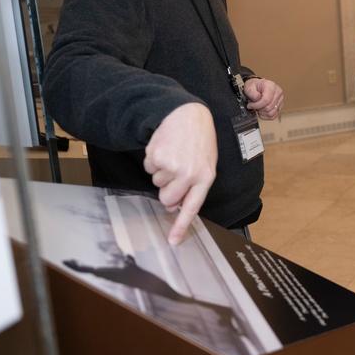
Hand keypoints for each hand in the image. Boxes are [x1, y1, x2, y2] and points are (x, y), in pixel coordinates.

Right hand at [143, 103, 216, 244]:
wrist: (186, 114)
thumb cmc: (198, 140)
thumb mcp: (206, 162)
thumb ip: (194, 185)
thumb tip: (174, 206)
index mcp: (205, 177)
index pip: (192, 207)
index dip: (181, 225)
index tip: (173, 240)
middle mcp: (189, 174)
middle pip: (167, 198)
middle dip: (166, 189)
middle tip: (174, 171)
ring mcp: (172, 166)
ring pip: (156, 182)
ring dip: (161, 171)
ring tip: (173, 154)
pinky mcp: (157, 157)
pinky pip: (149, 168)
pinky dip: (153, 160)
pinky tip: (165, 147)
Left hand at [244, 77, 283, 119]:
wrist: (259, 86)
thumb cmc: (254, 86)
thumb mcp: (249, 87)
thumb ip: (252, 93)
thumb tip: (257, 100)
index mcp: (271, 86)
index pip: (266, 100)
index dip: (257, 105)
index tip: (250, 105)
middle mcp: (278, 92)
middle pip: (269, 107)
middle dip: (259, 109)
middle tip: (253, 106)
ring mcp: (280, 99)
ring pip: (272, 113)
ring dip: (262, 113)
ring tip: (258, 109)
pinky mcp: (280, 105)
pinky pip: (274, 115)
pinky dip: (266, 116)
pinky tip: (261, 112)